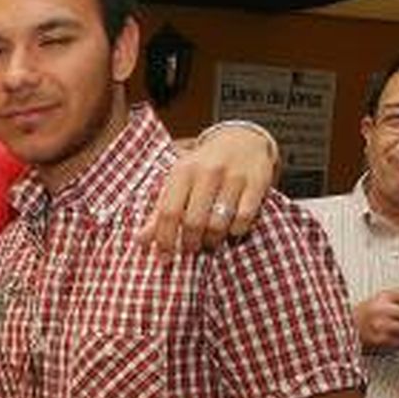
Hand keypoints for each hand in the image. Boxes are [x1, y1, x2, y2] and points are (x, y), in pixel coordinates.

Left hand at [139, 125, 276, 257]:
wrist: (242, 140)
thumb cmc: (202, 167)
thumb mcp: (178, 182)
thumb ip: (159, 212)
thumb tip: (140, 241)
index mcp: (182, 171)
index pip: (168, 212)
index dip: (165, 239)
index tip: (164, 258)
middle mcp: (208, 171)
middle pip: (194, 222)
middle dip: (190, 243)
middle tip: (190, 249)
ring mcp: (234, 176)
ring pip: (219, 223)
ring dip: (212, 240)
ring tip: (209, 242)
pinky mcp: (258, 182)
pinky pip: (244, 219)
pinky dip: (235, 231)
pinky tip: (230, 230)